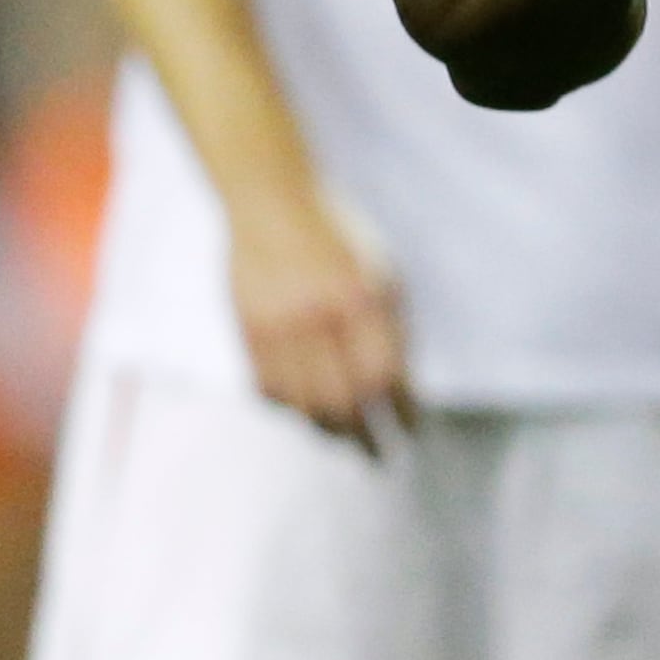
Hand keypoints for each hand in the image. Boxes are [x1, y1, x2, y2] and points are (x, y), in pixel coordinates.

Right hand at [227, 177, 410, 450]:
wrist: (272, 202)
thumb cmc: (341, 239)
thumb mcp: (383, 274)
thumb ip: (391, 330)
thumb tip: (398, 390)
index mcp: (363, 300)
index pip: (386, 377)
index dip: (402, 412)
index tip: (413, 433)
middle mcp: (320, 317)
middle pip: (343, 401)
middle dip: (365, 437)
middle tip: (378, 457)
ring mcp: (278, 325)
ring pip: (302, 402)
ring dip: (327, 430)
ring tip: (342, 441)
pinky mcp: (247, 329)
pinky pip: (267, 388)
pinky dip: (288, 409)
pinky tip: (303, 415)